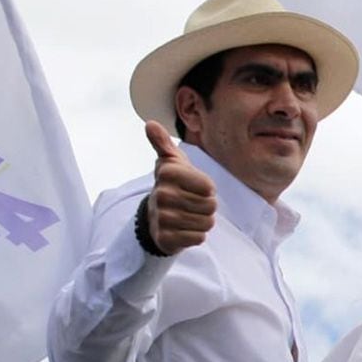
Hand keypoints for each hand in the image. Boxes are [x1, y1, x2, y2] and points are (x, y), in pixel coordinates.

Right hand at [144, 121, 217, 254]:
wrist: (155, 218)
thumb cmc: (172, 186)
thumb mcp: (170, 163)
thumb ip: (163, 143)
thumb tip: (150, 123)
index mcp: (168, 173)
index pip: (209, 188)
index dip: (208, 190)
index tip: (194, 188)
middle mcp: (162, 194)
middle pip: (210, 206)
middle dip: (206, 207)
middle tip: (190, 204)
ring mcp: (162, 217)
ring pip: (206, 223)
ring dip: (202, 222)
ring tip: (187, 216)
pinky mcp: (165, 238)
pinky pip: (198, 238)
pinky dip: (195, 236)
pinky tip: (183, 230)